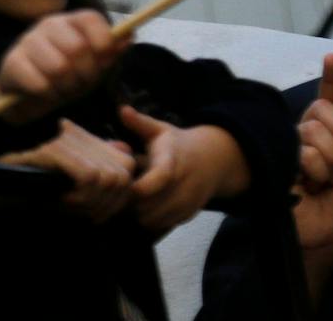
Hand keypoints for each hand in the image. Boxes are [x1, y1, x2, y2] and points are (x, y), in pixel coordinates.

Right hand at [0, 11, 126, 123]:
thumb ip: (111, 50)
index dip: (103, 43)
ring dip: (66, 87)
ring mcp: (27, 41)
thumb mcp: (94, 65)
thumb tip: (131, 34)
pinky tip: (45, 93)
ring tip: (63, 89)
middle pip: (77, 47)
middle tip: (80, 83)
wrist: (29, 94)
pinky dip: (48, 95)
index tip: (103, 62)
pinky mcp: (12, 62)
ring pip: (58, 67)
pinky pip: (39, 83)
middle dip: (85, 74)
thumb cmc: (67, 76)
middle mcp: (48, 25)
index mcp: (71, 22)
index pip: (91, 19)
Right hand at [0, 119, 136, 223]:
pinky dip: (81, 198)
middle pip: (122, 173)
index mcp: (79, 137)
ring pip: (109, 177)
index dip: (120, 194)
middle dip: (110, 204)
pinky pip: (90, 178)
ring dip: (94, 203)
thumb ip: (98, 167)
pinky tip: (63, 201)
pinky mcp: (50, 150)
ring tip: (72, 207)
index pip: (126, 164)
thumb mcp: (69, 183)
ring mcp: (61, 140)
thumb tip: (125, 152)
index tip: (99, 211)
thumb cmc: (29, 187)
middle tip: (86, 215)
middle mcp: (73, 133)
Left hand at [120, 106, 249, 232]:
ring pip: (157, 218)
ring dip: (139, 213)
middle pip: (154, 204)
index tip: (125, 184)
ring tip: (129, 199)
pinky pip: (165, 224)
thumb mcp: (161, 129)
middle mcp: (184, 184)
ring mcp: (188, 202)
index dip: (141, 186)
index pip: (161, 178)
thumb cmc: (178, 144)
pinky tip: (142, 207)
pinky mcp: (188, 214)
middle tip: (119, 192)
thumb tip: (122, 109)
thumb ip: (140, 122)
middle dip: (132, 201)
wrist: (213, 162)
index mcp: (174, 160)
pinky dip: (150, 220)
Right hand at [293, 54, 332, 263]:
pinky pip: (304, 152)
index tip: (332, 56)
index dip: (331, 78)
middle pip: (326, 113)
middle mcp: (305, 132)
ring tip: (321, 182)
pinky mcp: (276, 156)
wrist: (320, 232)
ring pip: (315, 133)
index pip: (328, 100)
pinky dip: (316, 172)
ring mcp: (288, 143)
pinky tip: (306, 185)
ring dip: (330, 164)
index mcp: (326, 133)